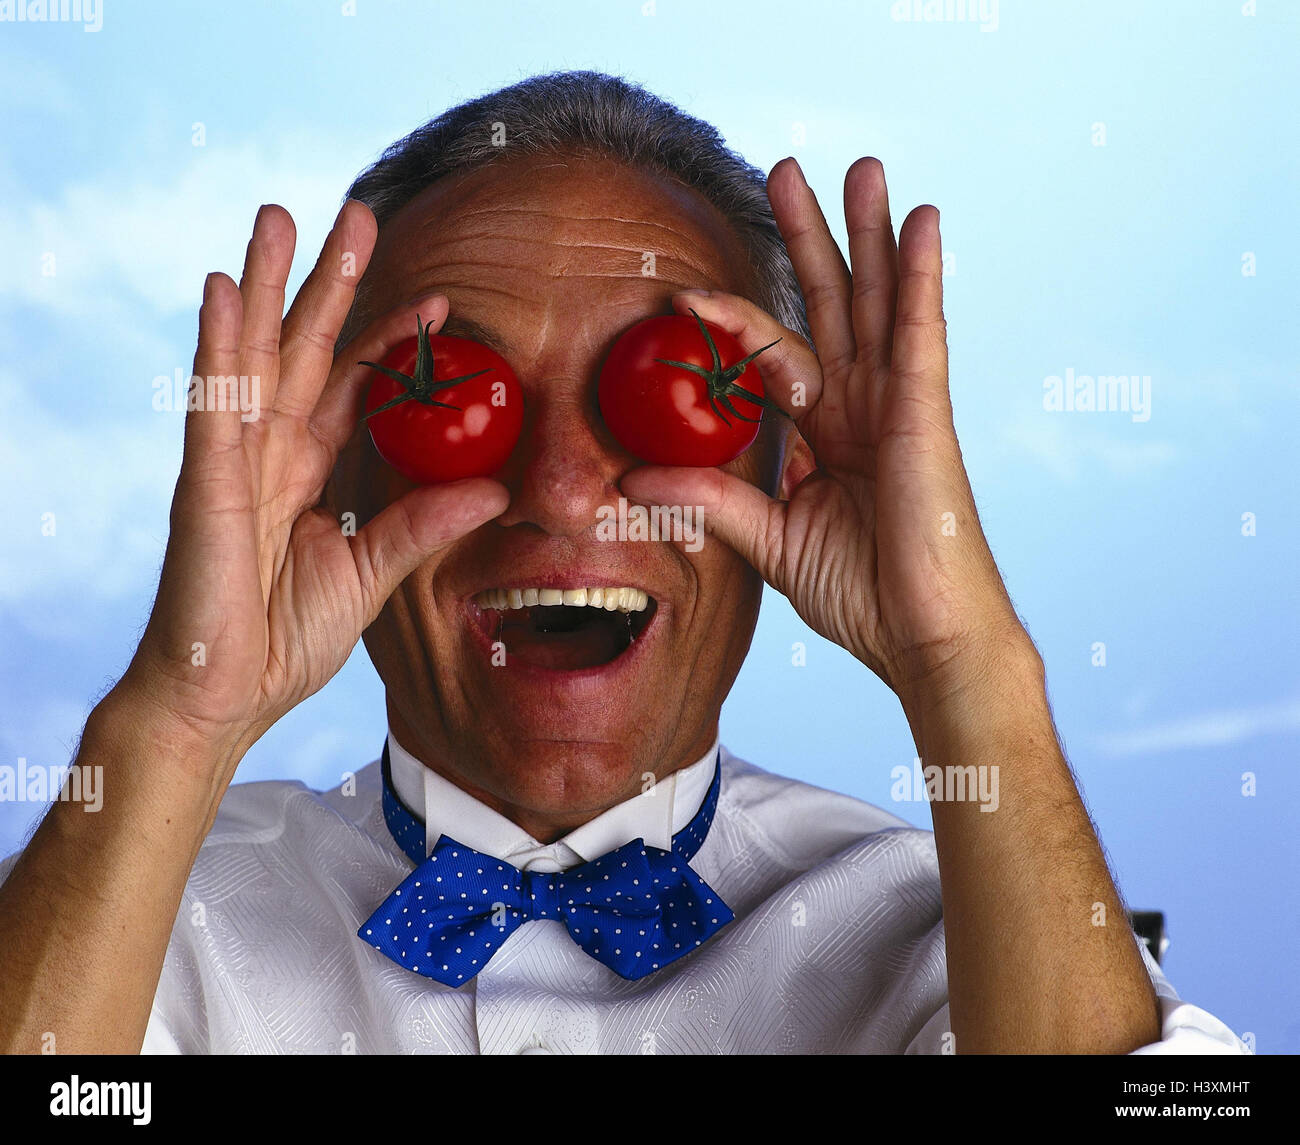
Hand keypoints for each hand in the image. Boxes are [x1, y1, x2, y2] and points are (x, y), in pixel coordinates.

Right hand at [118, 202, 506, 777]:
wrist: (225, 695)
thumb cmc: (282, 638)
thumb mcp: (373, 572)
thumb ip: (424, 525)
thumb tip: (495, 491)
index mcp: (309, 470)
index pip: (355, 387)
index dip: (390, 340)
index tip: (440, 301)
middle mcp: (271, 451)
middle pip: (306, 348)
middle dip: (328, 279)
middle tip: (355, 211)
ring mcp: (234, 460)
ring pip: (255, 354)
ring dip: (269, 283)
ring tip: (280, 215)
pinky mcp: (205, 482)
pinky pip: (214, 403)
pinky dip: (219, 345)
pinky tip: (225, 288)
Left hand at [620, 158, 1032, 715]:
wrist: (921, 640)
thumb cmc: (860, 594)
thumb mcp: (767, 538)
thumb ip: (710, 497)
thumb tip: (632, 475)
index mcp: (824, 432)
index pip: (772, 355)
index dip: (731, 320)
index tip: (679, 295)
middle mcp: (860, 405)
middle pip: (829, 303)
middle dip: (808, 237)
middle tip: (783, 170)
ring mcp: (896, 403)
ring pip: (878, 300)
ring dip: (867, 232)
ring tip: (858, 166)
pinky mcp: (926, 413)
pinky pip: (922, 332)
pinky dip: (922, 276)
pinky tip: (920, 221)